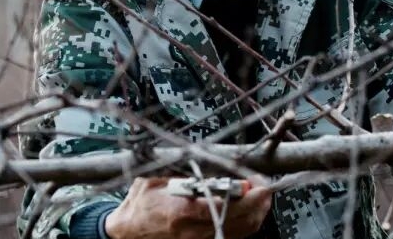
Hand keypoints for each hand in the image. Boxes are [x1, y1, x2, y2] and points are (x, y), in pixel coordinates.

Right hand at [104, 176, 271, 238]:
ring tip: (261, 194)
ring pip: (242, 230)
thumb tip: (209, 161)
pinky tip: (249, 208)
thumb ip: (182, 172)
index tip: (257, 182)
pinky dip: (246, 221)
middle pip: (241, 220)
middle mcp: (194, 231)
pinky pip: (234, 235)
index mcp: (182, 212)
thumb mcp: (155, 180)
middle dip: (259, 202)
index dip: (247, 195)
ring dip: (257, 212)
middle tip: (265, 185)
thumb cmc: (140, 205)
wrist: (127, 233)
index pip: (224, 206)